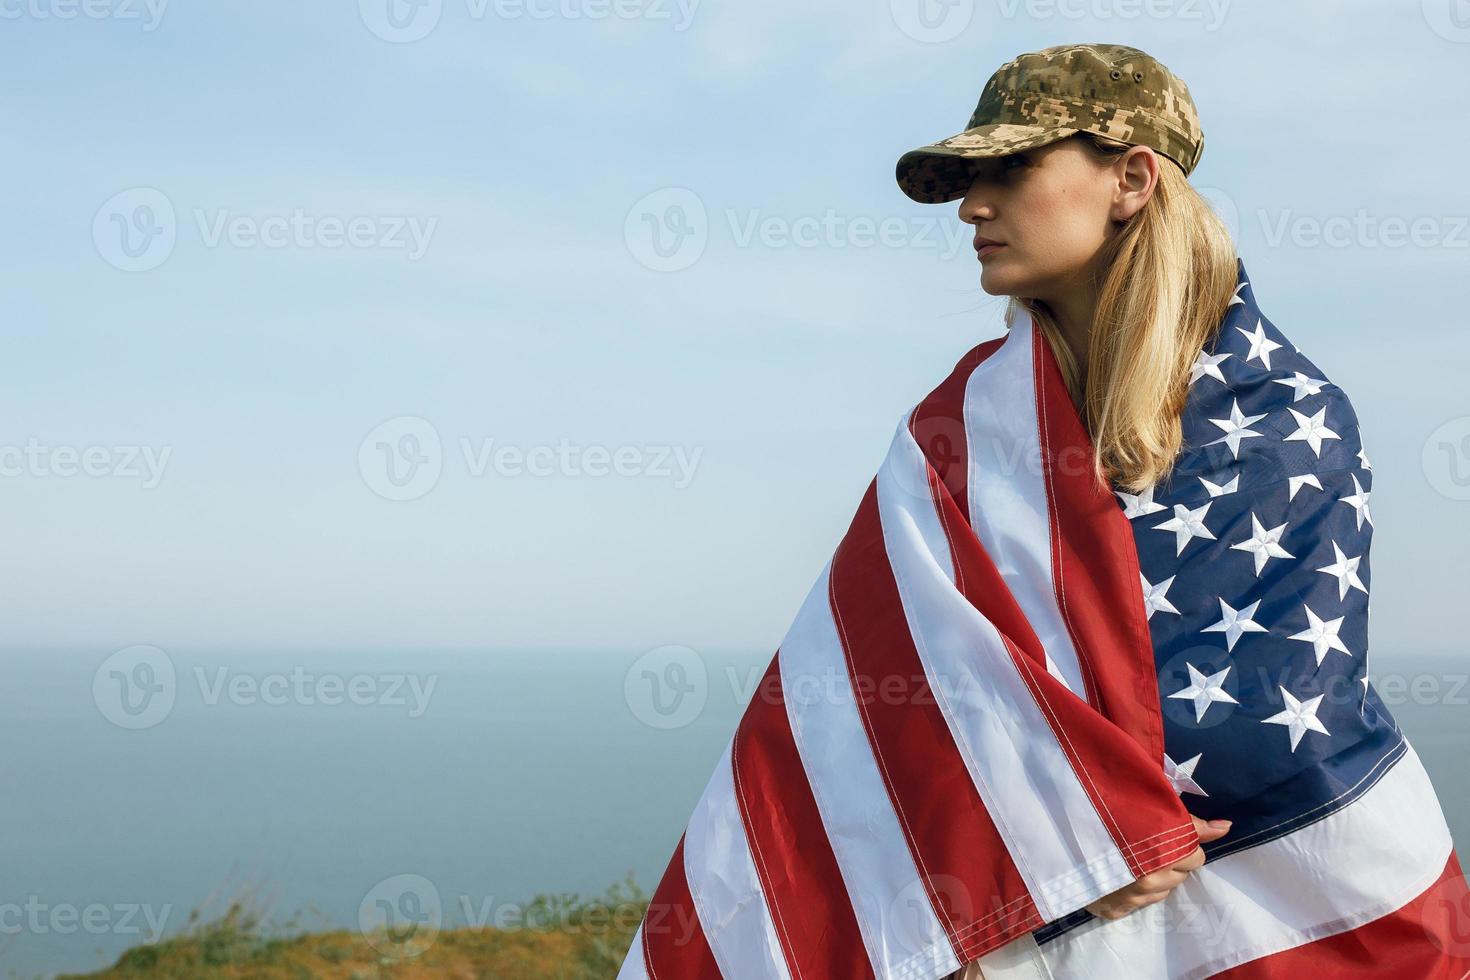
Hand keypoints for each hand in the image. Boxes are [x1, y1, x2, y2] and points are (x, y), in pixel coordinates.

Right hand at [1084, 815, 1231, 920]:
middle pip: (1182, 873)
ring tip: (1134, 856)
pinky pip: (1142, 903)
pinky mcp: (1115, 910)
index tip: (1166, 831)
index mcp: (1159, 850)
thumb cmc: (1105, 810)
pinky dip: (1137, 889)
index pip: (1194, 854)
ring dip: (1156, 875)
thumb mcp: (1147, 806)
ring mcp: (1131, 897)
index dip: (1183, 841)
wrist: (1058, 832)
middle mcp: (1148, 879)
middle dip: (1172, 858)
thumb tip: (1226, 827)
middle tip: (1148, 842)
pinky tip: (1122, 873)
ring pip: (1164, 889)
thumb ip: (1189, 821)